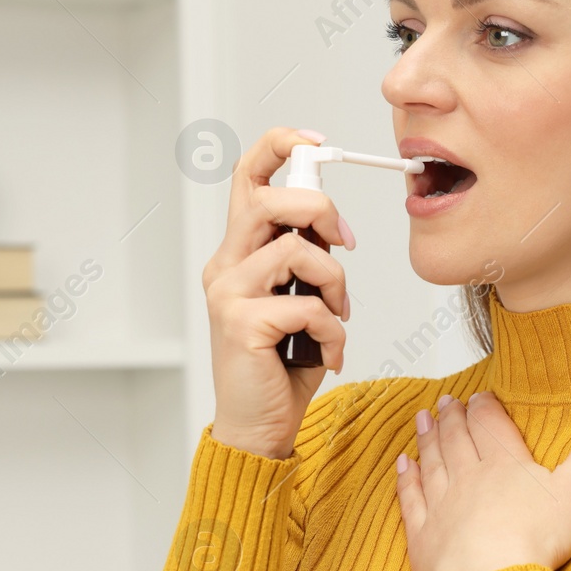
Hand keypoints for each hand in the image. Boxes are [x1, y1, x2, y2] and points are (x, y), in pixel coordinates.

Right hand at [202, 126, 357, 459]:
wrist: (259, 427)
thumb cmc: (282, 365)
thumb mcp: (299, 299)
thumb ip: (306, 259)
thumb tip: (333, 225)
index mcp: (238, 253)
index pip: (248, 177)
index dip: (281, 146)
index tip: (318, 144)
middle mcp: (225, 266)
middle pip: (271, 199)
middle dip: (322, 211)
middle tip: (344, 244)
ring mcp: (228, 294)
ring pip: (296, 250)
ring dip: (335, 283)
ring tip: (337, 316)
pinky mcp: (241, 325)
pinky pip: (307, 306)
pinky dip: (332, 332)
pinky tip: (329, 355)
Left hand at [394, 389, 570, 570]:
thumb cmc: (537, 540)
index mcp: (504, 464)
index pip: (490, 425)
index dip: (485, 407)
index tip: (479, 396)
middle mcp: (468, 478)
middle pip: (457, 439)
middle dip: (452, 418)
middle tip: (445, 402)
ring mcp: (442, 506)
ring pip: (432, 463)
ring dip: (427, 439)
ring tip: (422, 420)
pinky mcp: (424, 537)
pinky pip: (411, 500)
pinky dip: (406, 480)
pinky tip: (404, 466)